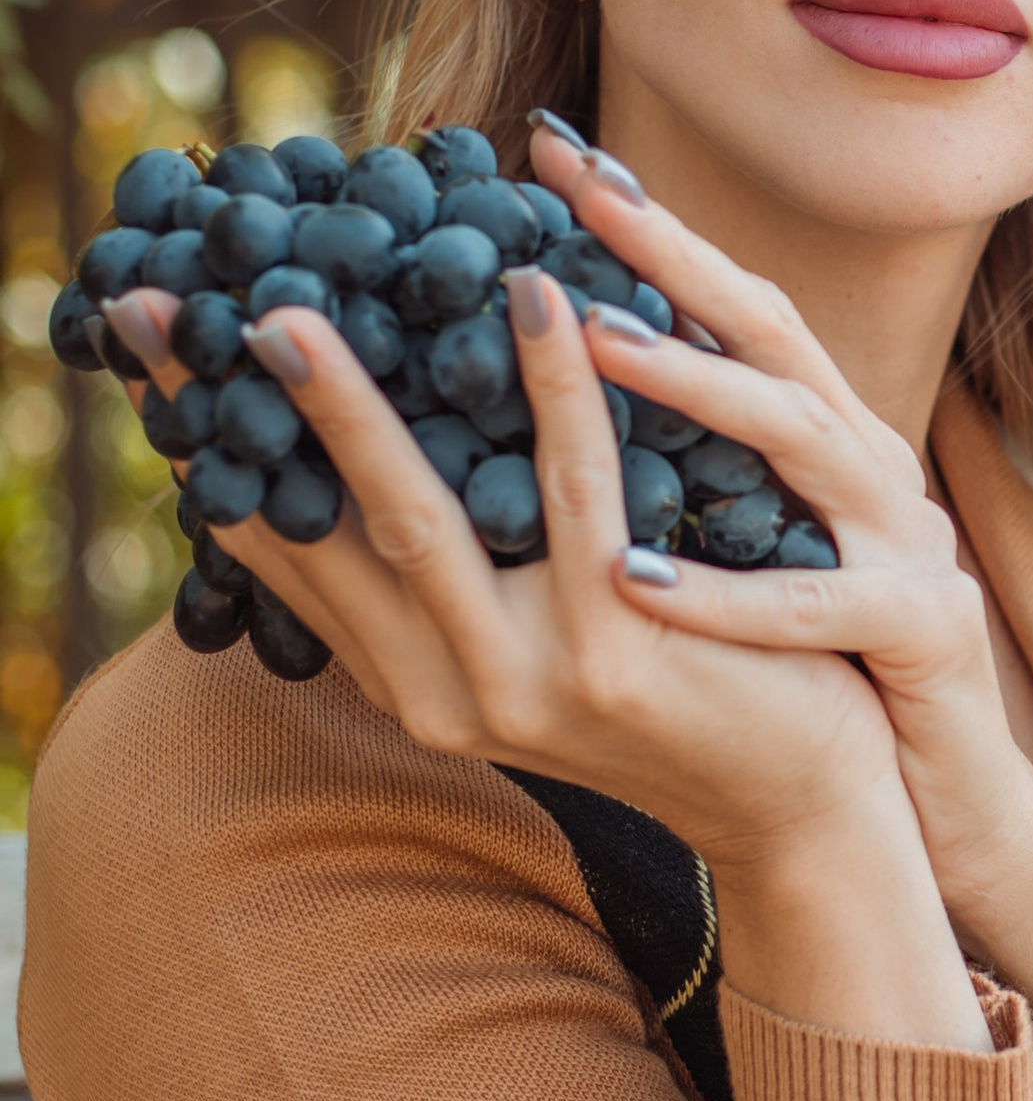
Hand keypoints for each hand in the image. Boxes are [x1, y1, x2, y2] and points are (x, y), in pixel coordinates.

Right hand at [102, 264, 988, 1051]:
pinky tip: (539, 297)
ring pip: (421, 516)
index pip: (291, 555)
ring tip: (302, 304)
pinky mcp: (615, 657)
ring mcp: (526, 682)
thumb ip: (464, 574)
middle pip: (324, 531)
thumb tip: (382, 440)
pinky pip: (576, 493)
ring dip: (359, 407)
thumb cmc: (684, 688)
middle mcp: (449, 695)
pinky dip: (556, 387)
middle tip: (192, 306)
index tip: (158, 349)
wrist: (805, 802)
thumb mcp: (542, 641)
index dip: (220, 450)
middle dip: (253, 415)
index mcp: (416, 684)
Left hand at [525, 122, 1032, 1019]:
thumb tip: (514, 405)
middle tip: (570, 188)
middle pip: (774, 333)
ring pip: (804, 439)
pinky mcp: (923, 635)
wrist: (931, 811)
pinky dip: (726, 593)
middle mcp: (870, 469)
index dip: (648, 224)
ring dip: (697, 386)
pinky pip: (818, 606)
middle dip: (674, 252)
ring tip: (593, 340)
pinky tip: (631, 578)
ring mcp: (905, 545)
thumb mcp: (739, 551)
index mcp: (821, 442)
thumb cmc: (812, 680)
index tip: (545, 149)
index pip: (730, 305)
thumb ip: (668, 475)